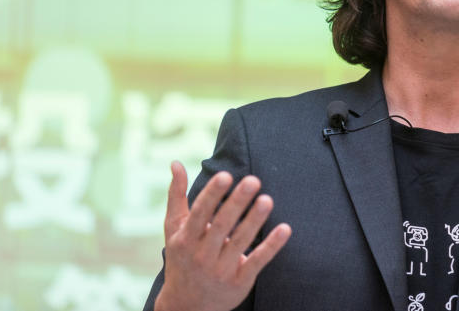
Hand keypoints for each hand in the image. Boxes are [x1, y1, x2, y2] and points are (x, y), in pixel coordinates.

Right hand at [154, 161, 291, 310]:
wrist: (186, 306)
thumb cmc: (182, 257)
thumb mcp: (174, 229)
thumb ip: (177, 195)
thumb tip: (176, 163)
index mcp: (185, 238)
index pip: (200, 213)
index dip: (212, 195)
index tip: (226, 175)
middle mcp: (202, 255)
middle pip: (221, 226)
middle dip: (237, 203)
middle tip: (253, 180)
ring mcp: (221, 270)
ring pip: (240, 242)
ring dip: (255, 221)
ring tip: (267, 199)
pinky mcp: (239, 282)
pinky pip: (257, 262)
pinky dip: (271, 246)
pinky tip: (285, 229)